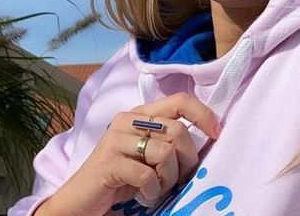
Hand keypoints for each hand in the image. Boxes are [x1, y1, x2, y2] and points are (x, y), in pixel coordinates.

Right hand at [36, 92, 220, 215]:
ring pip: (165, 153)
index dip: (203, 114)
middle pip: (178, 131)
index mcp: (139, 114)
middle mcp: (127, 120)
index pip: (179, 100)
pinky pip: (148, 176)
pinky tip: (144, 195)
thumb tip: (207, 137)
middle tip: (175, 178)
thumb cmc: (121, 177)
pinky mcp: (109, 162)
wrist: (83, 199)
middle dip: (186, 161)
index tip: (216, 134)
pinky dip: (153, 191)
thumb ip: (168, 141)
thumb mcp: (147, 155)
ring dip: (169, 179)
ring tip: (157, 188)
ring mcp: (115, 140)